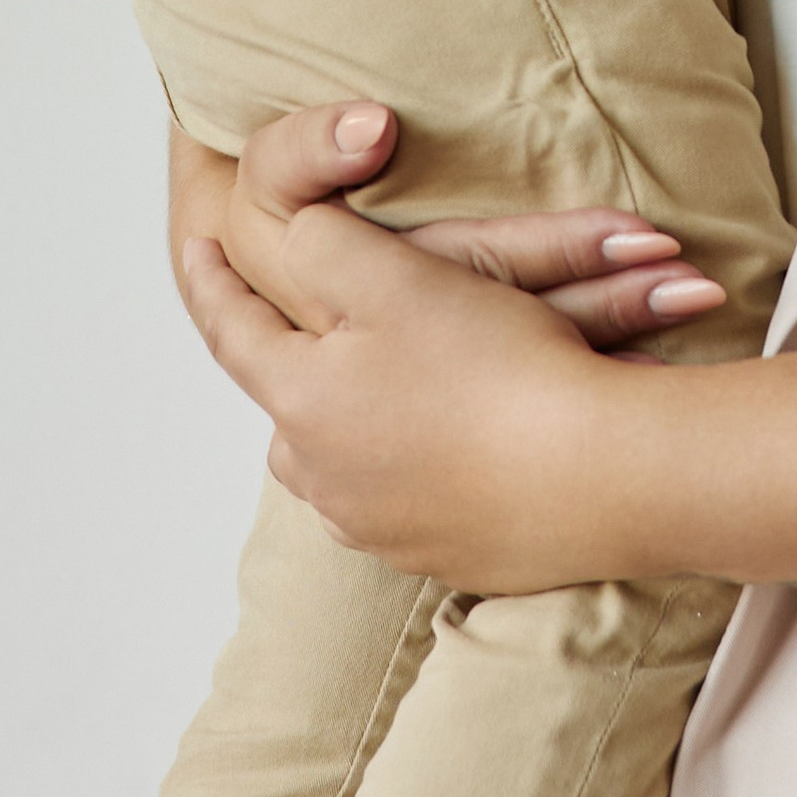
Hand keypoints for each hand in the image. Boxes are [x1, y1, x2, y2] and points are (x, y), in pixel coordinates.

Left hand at [171, 106, 679, 586]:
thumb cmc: (496, 367)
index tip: (197, 248)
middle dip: (296, 373)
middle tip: (312, 339)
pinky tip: (464, 448)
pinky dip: (424, 471)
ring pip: (347, 464)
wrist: (599, 474)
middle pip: (290, 411)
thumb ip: (322, 244)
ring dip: (361, 429)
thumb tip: (289, 241)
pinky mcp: (447, 556)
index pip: (234, 331)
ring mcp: (384, 526)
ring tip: (391, 396)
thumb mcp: (397, 275)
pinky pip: (413, 504)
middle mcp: (327, 474)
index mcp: (302, 399)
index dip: (214, 283)